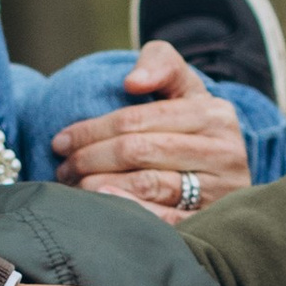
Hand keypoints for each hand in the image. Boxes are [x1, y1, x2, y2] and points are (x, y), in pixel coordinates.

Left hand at [49, 40, 250, 218]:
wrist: (225, 170)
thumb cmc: (192, 123)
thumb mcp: (183, 86)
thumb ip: (161, 63)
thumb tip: (133, 82)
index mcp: (214, 114)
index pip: (138, 119)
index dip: (92, 130)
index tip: (60, 141)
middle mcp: (224, 152)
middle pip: (139, 151)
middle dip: (91, 159)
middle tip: (64, 169)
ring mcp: (220, 191)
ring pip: (147, 186)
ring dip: (101, 187)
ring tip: (76, 187)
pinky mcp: (212, 222)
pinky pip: (164, 221)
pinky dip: (130, 213)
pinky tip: (103, 207)